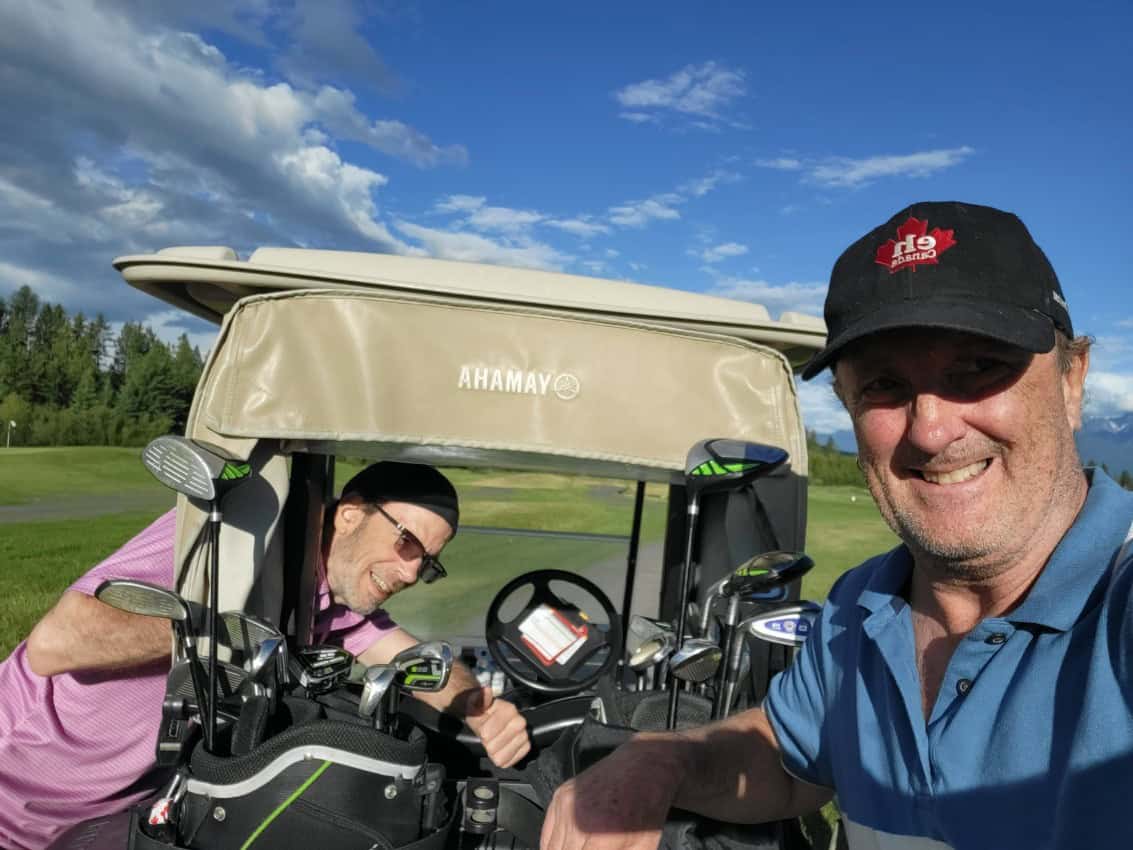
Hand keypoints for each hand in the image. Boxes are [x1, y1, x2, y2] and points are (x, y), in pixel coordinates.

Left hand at [464, 686, 530, 767]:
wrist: (488, 718)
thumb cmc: (480, 712)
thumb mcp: (473, 704)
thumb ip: (478, 699)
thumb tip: (486, 691)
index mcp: (509, 709)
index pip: (487, 733)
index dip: (481, 733)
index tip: (482, 727)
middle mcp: (520, 721)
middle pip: (494, 746)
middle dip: (487, 743)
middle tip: (488, 736)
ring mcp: (524, 735)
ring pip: (502, 755)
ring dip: (494, 752)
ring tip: (493, 742)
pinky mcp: (525, 747)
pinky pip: (510, 761)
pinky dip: (502, 758)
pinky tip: (499, 749)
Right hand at [541, 736, 679, 849]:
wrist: (643, 767)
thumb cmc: (647, 807)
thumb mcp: (643, 847)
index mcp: (600, 838)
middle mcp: (578, 821)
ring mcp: (565, 806)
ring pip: (551, 849)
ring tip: (582, 848)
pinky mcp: (560, 796)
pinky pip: (546, 833)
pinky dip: (552, 846)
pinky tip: (567, 847)